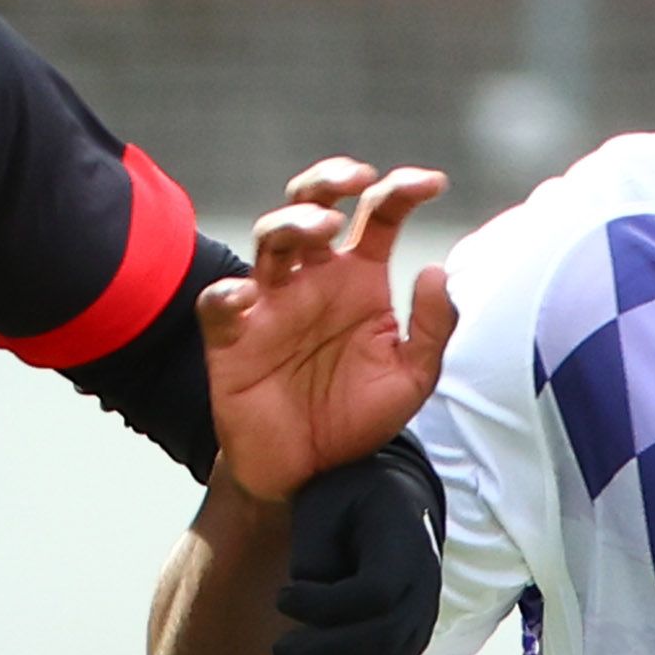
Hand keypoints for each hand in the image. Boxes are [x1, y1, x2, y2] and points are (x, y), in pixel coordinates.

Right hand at [198, 158, 455, 501]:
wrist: (309, 475)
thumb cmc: (355, 420)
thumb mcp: (411, 378)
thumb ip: (431, 328)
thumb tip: (435, 271)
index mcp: (358, 279)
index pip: (378, 215)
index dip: (402, 189)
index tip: (433, 184)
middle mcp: (313, 281)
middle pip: (313, 206)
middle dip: (330, 180)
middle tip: (358, 179)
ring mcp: (270, 305)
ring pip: (271, 239)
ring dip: (294, 222)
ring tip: (324, 228)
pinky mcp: (232, 339)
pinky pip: (219, 304)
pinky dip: (228, 294)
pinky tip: (248, 296)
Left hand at [269, 436, 443, 654]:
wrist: (393, 504)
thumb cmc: (348, 499)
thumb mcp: (324, 505)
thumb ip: (314, 551)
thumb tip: (305, 599)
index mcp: (405, 546)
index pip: (375, 593)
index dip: (324, 605)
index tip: (282, 596)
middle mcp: (423, 590)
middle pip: (381, 642)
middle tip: (279, 652)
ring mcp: (420, 622)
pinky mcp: (406, 645)